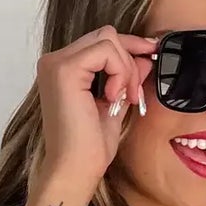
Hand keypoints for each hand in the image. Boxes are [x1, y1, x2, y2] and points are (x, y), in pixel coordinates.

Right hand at [36, 23, 158, 196]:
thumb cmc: (89, 147)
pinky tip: (113, 97)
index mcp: (63, 69)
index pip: (100, 42)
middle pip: (105, 35)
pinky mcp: (64, 69)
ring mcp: (56, 63)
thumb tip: (144, 58)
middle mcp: (54, 61)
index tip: (151, 55)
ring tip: (124, 99)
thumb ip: (126, 79)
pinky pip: (106, 50)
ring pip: (108, 39)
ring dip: (126, 69)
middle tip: (134, 94)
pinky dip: (119, 72)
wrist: (75, 170)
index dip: (128, 48)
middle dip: (129, 60)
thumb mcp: (115, 104)